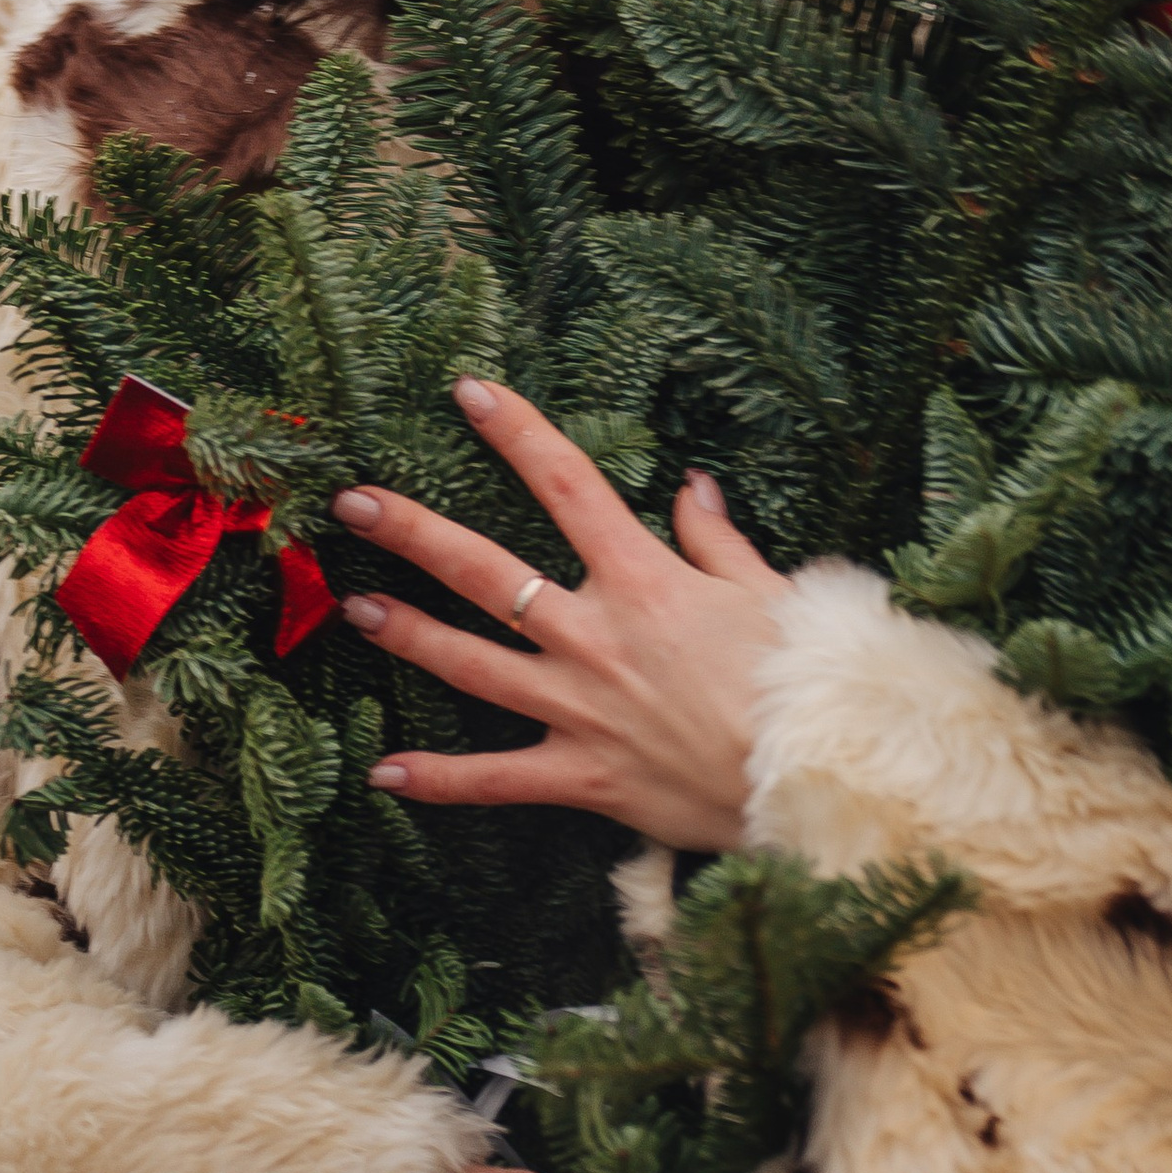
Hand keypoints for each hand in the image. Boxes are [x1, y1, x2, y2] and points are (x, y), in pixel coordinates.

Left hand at [336, 376, 793, 852]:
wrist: (819, 780)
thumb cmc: (805, 683)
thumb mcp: (770, 591)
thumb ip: (717, 541)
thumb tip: (694, 487)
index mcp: (644, 581)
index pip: (567, 485)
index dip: (515, 432)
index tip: (468, 392)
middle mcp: (597, 636)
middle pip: (486, 571)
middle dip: (413, 532)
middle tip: (352, 503)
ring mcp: (581, 708)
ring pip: (472, 664)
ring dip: (409, 634)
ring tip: (354, 609)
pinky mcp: (582, 775)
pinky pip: (496, 779)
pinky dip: (439, 779)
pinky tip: (384, 771)